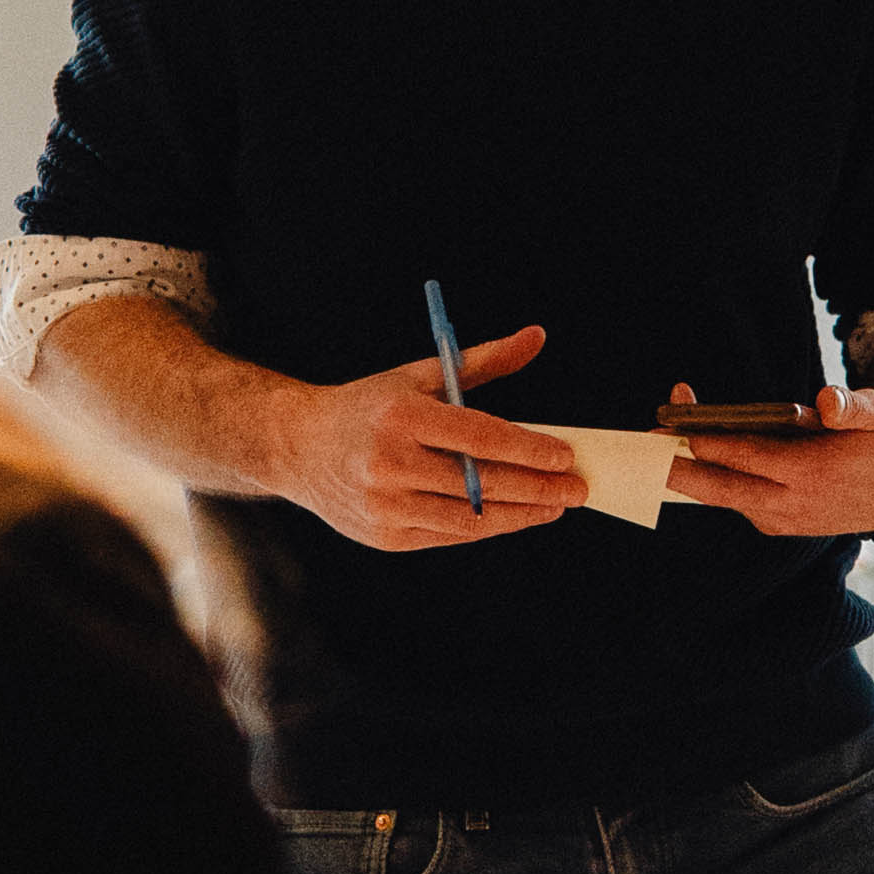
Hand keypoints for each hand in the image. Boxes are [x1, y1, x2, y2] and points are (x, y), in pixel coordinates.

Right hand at [274, 324, 580, 552]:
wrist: (298, 447)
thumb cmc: (370, 406)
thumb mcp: (419, 374)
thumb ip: (482, 360)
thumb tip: (537, 337)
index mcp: (400, 415)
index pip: (479, 436)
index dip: (528, 449)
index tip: (565, 456)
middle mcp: (389, 462)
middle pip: (481, 482)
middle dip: (538, 488)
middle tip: (576, 489)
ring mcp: (385, 505)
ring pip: (470, 519)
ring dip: (520, 515)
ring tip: (553, 508)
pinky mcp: (384, 536)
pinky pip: (448, 536)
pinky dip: (486, 528)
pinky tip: (513, 516)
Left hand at [660, 381, 873, 542]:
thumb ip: (853, 408)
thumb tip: (827, 401)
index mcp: (815, 474)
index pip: (753, 457)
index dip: (715, 444)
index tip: (682, 429)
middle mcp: (794, 504)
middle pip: (726, 489)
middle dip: (683, 470)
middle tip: (648, 449)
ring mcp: (784, 520)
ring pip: (728, 498)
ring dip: (693, 475)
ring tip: (660, 448)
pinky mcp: (779, 525)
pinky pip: (738, 504)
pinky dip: (714, 483)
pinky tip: (691, 462)